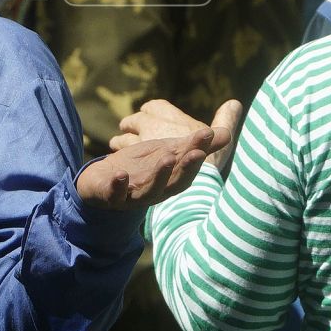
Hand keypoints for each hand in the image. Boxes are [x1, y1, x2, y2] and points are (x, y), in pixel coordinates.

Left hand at [76, 104, 237, 209]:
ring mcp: (132, 196)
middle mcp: (155, 192)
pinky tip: (121, 175)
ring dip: (159, 175)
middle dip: (185, 168)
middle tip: (196, 153)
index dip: (198, 158)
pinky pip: (114, 194)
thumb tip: (226, 133)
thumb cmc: (142, 166)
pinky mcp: (110, 196)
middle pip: (173, 183)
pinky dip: (118, 186)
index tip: (207, 137)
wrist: (103, 179)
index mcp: (170, 182)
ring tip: (167, 157)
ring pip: (148, 191)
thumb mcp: (169, 152)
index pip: (187, 172)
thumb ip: (195, 146)